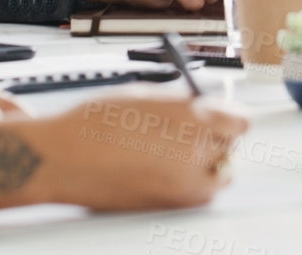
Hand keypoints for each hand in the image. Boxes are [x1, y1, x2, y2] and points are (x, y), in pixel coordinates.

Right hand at [0, 89, 249, 214]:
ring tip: (184, 152)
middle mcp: (192, 153)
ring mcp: (181, 183)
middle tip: (202, 131)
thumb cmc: (94, 123)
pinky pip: (197, 195)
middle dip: (219, 138)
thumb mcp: (145, 96)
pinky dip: (194, 184)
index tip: (226, 115)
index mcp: (190, 118)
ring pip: (219, 177)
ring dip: (210, 164)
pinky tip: (172, 170)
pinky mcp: (168, 205)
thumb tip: (204, 105)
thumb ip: (181, 103)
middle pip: (230, 149)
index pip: (238, 122)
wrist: (63, 158)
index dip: (231, 116)